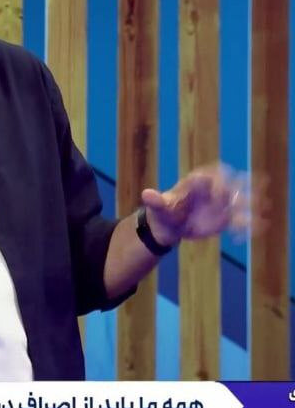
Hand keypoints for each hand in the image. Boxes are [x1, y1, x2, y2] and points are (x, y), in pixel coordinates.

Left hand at [139, 162, 262, 245]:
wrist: (169, 226)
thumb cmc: (164, 211)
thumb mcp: (158, 206)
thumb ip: (155, 200)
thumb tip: (146, 194)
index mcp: (197, 181)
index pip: (211, 176)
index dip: (218, 183)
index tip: (221, 194)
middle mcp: (212, 189)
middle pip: (231, 184)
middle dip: (242, 188)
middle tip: (256, 192)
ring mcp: (220, 204)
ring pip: (239, 202)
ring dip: (251, 205)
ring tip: (262, 212)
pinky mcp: (225, 218)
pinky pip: (239, 220)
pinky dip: (247, 225)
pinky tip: (253, 231)